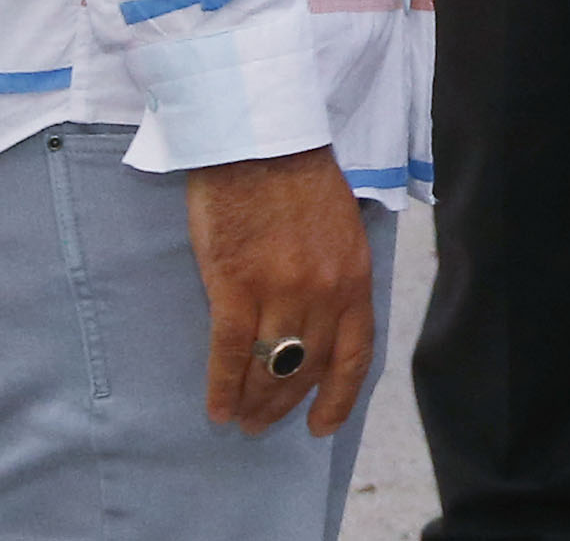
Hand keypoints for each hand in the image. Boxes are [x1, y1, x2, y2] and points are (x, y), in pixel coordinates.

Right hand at [185, 147, 374, 437]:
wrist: (261, 143)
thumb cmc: (299, 181)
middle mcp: (324, 291)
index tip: (321, 426)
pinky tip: (215, 408)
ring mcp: (281, 291)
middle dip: (285, 403)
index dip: (338, 396)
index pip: (354, 354)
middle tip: (264, 425)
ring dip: (253, 401)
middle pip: (308, 366)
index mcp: (354, 277)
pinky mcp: (236, 286)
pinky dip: (222, 385)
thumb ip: (335, 276)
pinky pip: (230, 352)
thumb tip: (319, 322)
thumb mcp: (341, 230)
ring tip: (240, 421)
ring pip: (270, 366)